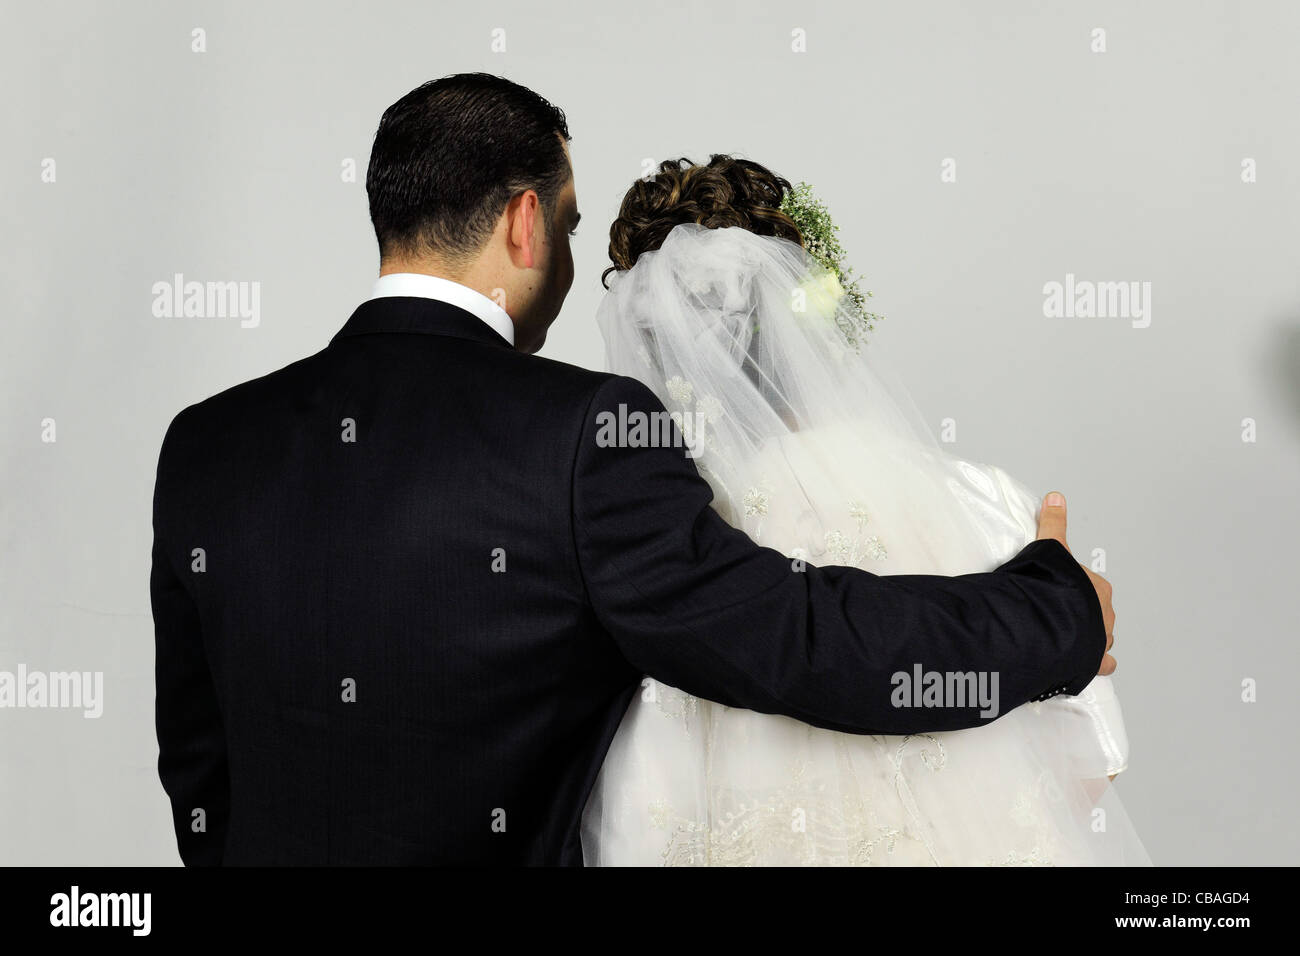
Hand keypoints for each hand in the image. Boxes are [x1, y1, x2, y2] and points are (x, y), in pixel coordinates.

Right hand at [1035, 491, 1115, 675]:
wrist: (1049, 625)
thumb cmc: (1051, 589)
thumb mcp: (1051, 548)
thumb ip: (1053, 524)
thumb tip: (1056, 497)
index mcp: (1097, 589)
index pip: (1089, 586)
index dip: (1071, 588)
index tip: (1055, 591)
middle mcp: (1104, 614)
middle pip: (1095, 612)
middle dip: (1079, 613)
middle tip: (1055, 613)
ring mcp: (1100, 640)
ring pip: (1099, 636)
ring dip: (1087, 637)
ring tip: (1064, 638)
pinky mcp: (1092, 662)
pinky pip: (1101, 664)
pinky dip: (1097, 664)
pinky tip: (1085, 664)